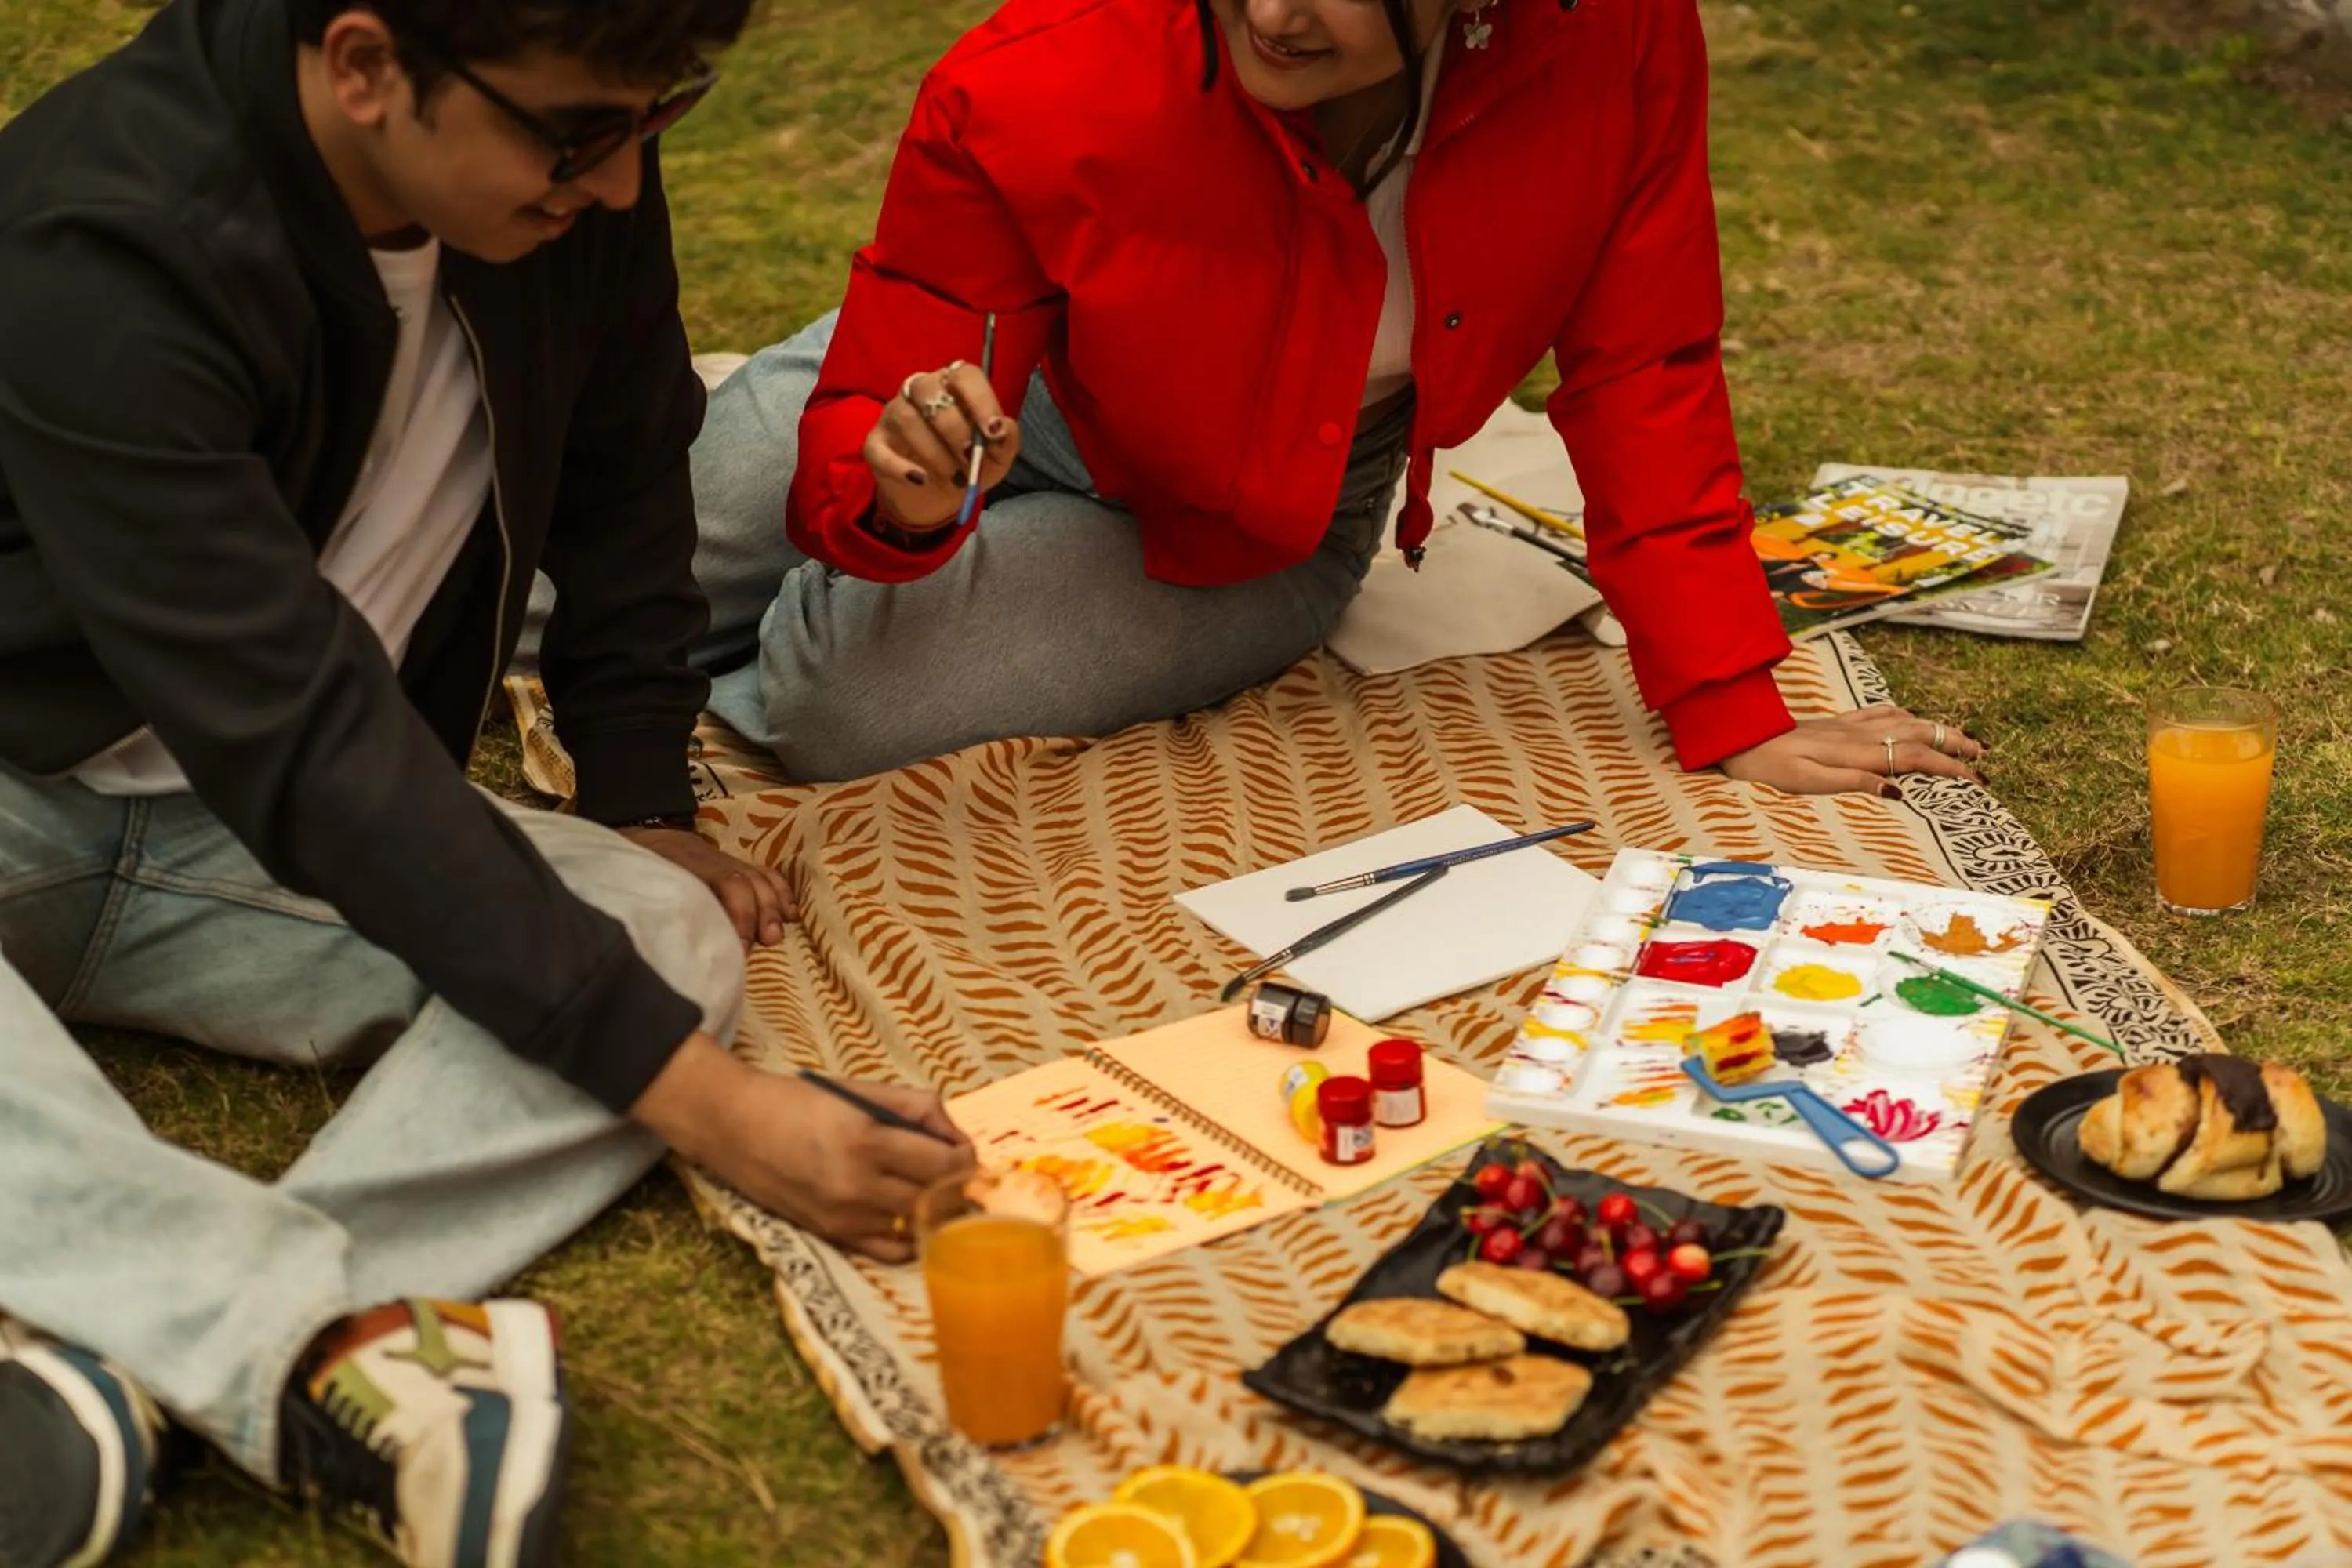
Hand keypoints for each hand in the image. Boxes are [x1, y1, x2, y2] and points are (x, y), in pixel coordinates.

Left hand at [619, 826, 795, 946]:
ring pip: (757, 876)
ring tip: (777, 936)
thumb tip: (678, 945)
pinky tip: (790, 915)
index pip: (724, 883)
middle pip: (744, 880)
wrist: (640, 838)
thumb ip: (659, 906)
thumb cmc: (636, 870)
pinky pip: (764, 873)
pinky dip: (781, 893)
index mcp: (684, 864)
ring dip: (773, 907)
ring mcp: (725, 860)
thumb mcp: (639, 884)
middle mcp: (710, 860)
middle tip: (765, 943)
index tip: (740, 945)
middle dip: (759, 913)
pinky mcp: (734, 864)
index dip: (738, 914)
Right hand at [633, 1035, 975, 1262]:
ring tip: (934, 1190)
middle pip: (934, 1199)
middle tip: (956, 1170)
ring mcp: (843, 1216)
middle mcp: (857, 1185)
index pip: (943, 1165)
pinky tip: (910, 1218)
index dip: (965, 1159)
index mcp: (867, 1140)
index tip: (964, 1152)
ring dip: (933, 1209)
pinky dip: (908, 1238)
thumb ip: (916, 1107)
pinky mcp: (830, 1235)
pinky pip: (887, 1251)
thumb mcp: (860, 1090)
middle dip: (954, 1185)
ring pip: (915, 1226)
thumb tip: (955, 1133)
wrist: (734, 1127)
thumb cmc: (798, 1101)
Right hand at [864, 360, 1020, 531]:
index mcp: (952, 386)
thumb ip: (1005, 442)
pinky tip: (921, 479)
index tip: (994, 430)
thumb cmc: (965, 465)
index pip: (964, 374)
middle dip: (955, 428)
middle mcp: (919, 392)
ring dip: (935, 452)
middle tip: (971, 459)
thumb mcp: (995, 459)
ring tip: (954, 477)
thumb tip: (1004, 428)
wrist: (935, 498)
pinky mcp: (874, 444)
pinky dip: (900, 466)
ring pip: (907, 419)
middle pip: (929, 390)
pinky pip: (879, 450)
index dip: (980, 399)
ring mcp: (893, 415)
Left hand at [1719, 704, 1986, 796]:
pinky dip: (1908, 716)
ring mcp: (1852, 724)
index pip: (1916, 759)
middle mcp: (1860, 734)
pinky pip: (1883, 713)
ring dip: (1940, 730)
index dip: (1950, 769)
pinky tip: (1916, 719)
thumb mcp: (1807, 784)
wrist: (1743, 738)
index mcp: (1857, 753)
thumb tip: (1896, 790)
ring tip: (1967, 740)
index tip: (1978, 780)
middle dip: (1957, 747)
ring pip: (1908, 721)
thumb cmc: (1772, 768)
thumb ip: (1853, 784)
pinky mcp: (1841, 720)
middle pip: (1921, 735)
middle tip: (1986, 761)